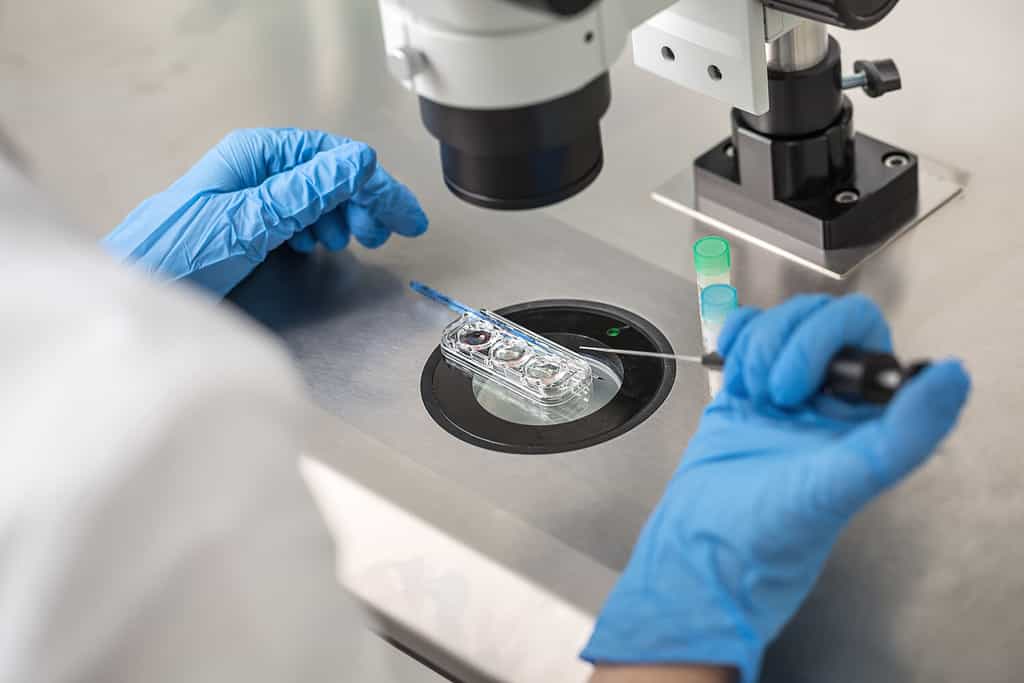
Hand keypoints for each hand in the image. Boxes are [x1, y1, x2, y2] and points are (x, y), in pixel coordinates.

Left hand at [103, 128, 427, 295]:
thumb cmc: (177, 257)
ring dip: (342, 217)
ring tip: (354, 242)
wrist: (134, 291)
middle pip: (327, 176)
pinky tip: (318, 246)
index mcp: (256, 156)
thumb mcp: (250, 222)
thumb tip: (358, 163)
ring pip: (314, 198)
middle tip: (387, 234)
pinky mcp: (244, 226)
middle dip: (363, 202)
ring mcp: (249, 197)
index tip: (404, 215)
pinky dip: (316, 231)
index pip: (333, 158)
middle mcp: (254, 170)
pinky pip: (294, 218)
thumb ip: (306, 192)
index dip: (375, 184)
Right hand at [582, 294, 970, 682]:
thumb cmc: (771, 532)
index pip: (864, 332)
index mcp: (866, 415)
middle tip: (774, 395)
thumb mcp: (841, 486)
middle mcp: (830, 399)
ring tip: (751, 396)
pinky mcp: (745, 390)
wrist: (703, 547)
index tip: (806, 385)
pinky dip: (735, 338)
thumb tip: (953, 377)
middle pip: (818, 317)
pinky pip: (746, 333)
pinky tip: (733, 373)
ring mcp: (786, 391)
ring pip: (779, 322)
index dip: (829, 339)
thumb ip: (903, 435)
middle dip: (785, 345)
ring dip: (757, 350)